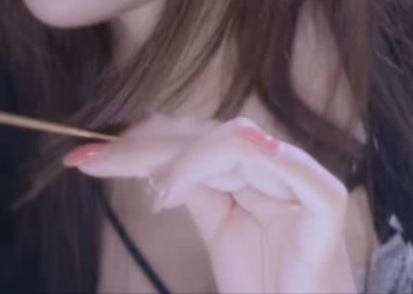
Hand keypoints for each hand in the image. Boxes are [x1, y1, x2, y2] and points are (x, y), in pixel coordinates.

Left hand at [65, 115, 355, 293]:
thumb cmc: (269, 288)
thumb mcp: (220, 231)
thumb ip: (194, 188)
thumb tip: (151, 157)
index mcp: (258, 171)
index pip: (196, 139)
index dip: (144, 143)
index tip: (87, 157)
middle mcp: (281, 168)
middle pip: (209, 135)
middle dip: (147, 144)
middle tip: (94, 160)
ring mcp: (305, 182)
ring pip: (237, 141)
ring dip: (182, 159)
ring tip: (152, 193)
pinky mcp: (325, 203)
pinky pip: (286, 166)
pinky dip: (236, 162)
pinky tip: (181, 185)